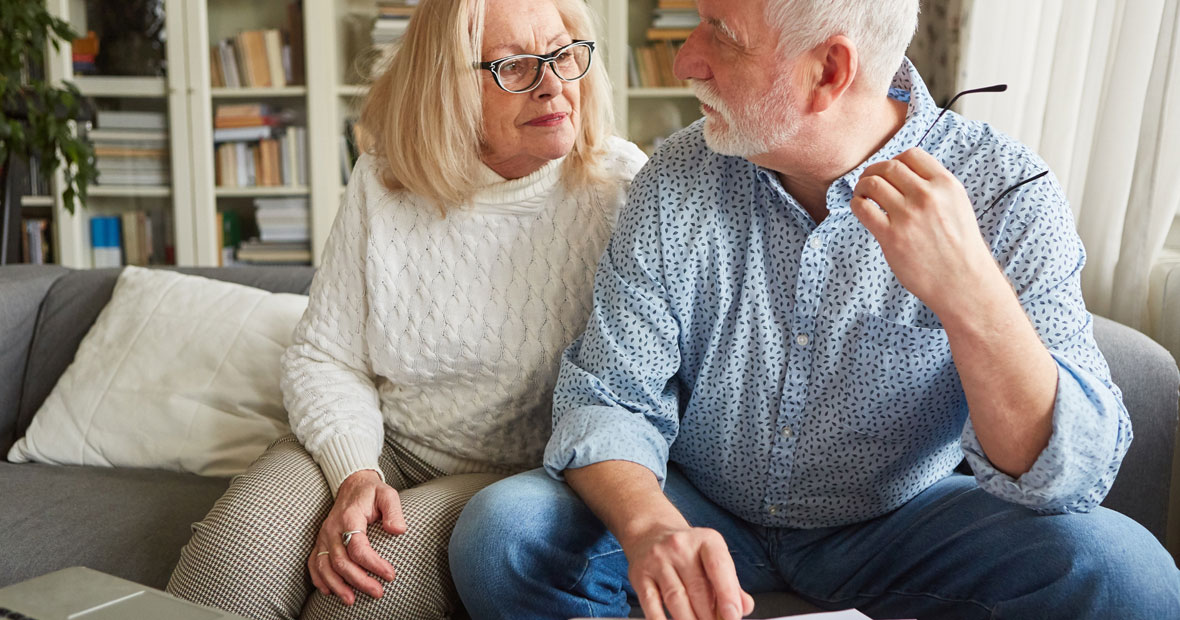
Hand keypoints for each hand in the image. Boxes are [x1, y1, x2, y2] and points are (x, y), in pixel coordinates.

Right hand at [308, 470, 404, 604]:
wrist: (352, 484)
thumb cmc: (372, 492)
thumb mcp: (387, 494)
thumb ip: (394, 510)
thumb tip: (398, 530)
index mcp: (349, 517)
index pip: (358, 547)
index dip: (373, 564)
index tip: (390, 575)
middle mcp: (332, 528)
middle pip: (341, 561)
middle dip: (359, 580)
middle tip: (378, 592)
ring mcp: (323, 536)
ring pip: (324, 566)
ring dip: (337, 585)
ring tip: (351, 600)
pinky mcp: (320, 541)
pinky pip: (314, 562)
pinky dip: (319, 579)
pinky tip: (329, 591)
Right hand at [622, 525, 754, 619]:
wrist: (650, 533)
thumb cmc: (689, 552)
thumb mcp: (713, 558)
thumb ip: (731, 584)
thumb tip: (744, 608)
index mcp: (706, 540)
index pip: (718, 568)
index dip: (728, 595)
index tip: (733, 617)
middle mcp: (680, 547)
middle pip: (698, 589)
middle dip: (710, 617)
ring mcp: (657, 561)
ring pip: (676, 599)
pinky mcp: (640, 576)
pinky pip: (651, 605)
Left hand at [850, 147, 1005, 320]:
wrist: (962, 282)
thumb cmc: (959, 247)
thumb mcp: (957, 206)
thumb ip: (935, 188)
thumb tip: (904, 174)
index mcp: (946, 185)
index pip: (912, 155)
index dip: (895, 160)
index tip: (889, 172)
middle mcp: (927, 196)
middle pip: (889, 167)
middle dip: (874, 171)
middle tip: (868, 181)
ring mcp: (908, 215)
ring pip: (873, 184)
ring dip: (862, 186)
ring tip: (862, 195)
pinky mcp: (891, 236)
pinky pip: (863, 208)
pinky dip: (856, 204)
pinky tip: (860, 208)